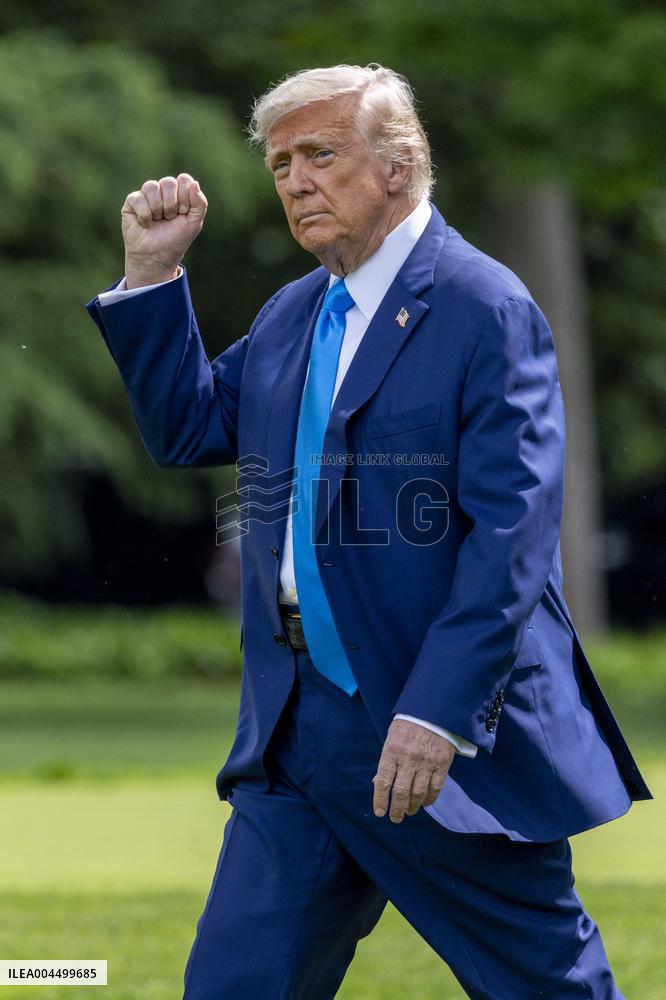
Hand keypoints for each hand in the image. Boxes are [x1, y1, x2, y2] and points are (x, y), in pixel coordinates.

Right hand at [121, 173, 207, 287]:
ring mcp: (146, 195)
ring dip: (158, 209)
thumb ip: (200, 203)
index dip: (185, 197)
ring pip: (151, 186)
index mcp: (179, 193)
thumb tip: (194, 183)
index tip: (183, 213)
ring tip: (157, 221)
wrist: (157, 257)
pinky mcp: (131, 202)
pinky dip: (145, 215)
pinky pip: (138, 198)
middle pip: (168, 182)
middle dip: (171, 205)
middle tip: (169, 219)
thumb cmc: (175, 240)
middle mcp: (162, 191)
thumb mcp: (194, 223)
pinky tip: (145, 224)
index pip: (184, 179)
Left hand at [372, 718, 454, 822]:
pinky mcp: (442, 763)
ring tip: (408, 812)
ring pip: (418, 792)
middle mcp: (409, 758)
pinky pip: (435, 787)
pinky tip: (424, 803)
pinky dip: (429, 799)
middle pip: (401, 791)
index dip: (381, 800)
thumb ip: (387, 761)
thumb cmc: (408, 726)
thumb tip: (379, 784)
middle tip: (396, 817)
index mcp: (392, 750)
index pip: (384, 781)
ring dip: (412, 806)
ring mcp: (427, 762)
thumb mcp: (391, 739)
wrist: (432, 711)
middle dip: (397, 808)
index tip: (380, 812)